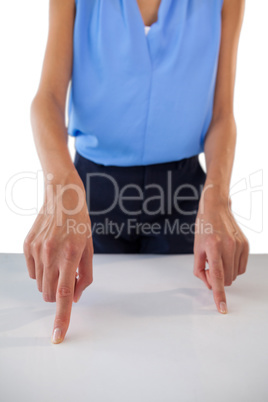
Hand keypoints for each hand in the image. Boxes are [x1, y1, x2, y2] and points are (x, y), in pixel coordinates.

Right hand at [23, 172, 93, 342]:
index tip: (58, 336)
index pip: (65, 294)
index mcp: (71, 255)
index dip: (62, 317)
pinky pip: (31, 273)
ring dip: (51, 282)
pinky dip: (41, 271)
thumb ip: (85, 275)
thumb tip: (75, 297)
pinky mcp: (27, 246)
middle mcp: (51, 254)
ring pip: (40, 285)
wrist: (62, 197)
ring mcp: (36, 250)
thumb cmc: (80, 223)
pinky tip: (48, 255)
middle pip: (51, 294)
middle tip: (67, 277)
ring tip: (59, 260)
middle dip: (60, 294)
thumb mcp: (90, 248)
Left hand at [193, 192, 248, 313]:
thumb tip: (209, 284)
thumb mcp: (196, 248)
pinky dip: (233, 267)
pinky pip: (241, 267)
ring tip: (218, 257)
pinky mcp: (245, 245)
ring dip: (226, 272)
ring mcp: (238, 245)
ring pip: (234, 275)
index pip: (216, 276)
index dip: (219, 294)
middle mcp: (227, 246)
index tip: (222, 307)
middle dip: (217, 279)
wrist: (216, 207)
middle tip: (209, 266)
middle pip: (226, 279)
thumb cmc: (203, 227)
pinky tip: (227, 256)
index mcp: (212, 246)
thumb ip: (200, 269)